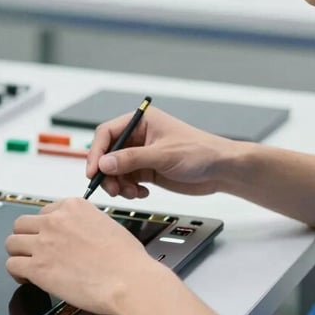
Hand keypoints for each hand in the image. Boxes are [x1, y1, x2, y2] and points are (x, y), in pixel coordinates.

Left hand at [5, 197, 160, 314]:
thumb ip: (85, 223)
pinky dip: (16, 272)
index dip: (45, 228)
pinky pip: (12, 264)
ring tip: (26, 263)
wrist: (128, 280)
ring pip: (11, 242)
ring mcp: (44, 243)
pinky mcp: (38, 267)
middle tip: (34, 250)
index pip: (45, 212)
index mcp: (73, 206)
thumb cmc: (126, 258)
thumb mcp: (106, 224)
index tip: (49, 238)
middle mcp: (55, 220)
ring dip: (18, 253)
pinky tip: (25, 278)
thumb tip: (78, 234)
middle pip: (22, 224)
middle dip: (26, 237)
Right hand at [86, 107, 245, 199]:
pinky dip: (129, 190)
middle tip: (112, 188)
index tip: (94, 171)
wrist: (221, 170)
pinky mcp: (147, 170)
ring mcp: (141, 154)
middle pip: (108, 154)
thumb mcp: (163, 154)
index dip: (96, 152)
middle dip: (107, 173)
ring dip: (118, 184)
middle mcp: (138, 137)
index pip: (107, 133)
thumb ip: (132, 159)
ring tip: (131, 192)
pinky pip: (127, 180)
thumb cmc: (200, 152)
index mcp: (141, 122)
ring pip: (115, 170)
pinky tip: (142, 193)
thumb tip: (104, 163)